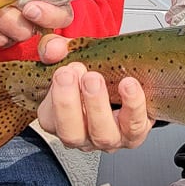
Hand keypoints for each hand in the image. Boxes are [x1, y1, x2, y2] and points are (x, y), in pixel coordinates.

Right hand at [34, 35, 152, 151]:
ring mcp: (109, 137)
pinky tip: (129, 85)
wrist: (121, 78)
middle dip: (70, 103)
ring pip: (102, 135)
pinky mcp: (135, 132)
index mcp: (59, 121)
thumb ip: (54, 48)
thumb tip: (54, 48)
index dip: (56, 97)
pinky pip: (134, 125)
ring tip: (95, 78)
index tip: (63, 71)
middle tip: (73, 74)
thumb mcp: (67, 55)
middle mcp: (83, 135)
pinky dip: (132, 104)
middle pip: (72, 133)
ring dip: (97, 105)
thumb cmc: (90, 73)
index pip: (49, 119)